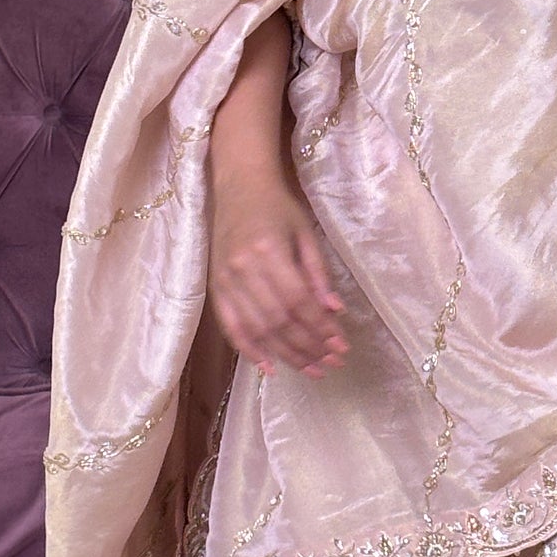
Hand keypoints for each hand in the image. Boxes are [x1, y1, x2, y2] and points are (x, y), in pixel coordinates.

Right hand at [207, 175, 347, 377]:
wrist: (238, 187)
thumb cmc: (278, 207)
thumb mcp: (305, 233)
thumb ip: (318, 273)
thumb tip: (334, 312)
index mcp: (269, 250)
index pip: (298, 301)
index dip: (321, 327)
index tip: (342, 346)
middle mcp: (243, 269)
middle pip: (279, 320)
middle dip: (308, 346)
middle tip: (332, 363)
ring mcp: (225, 280)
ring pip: (257, 329)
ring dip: (286, 354)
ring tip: (312, 370)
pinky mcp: (214, 288)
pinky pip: (231, 326)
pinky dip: (250, 350)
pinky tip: (270, 367)